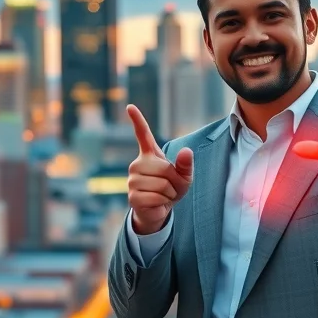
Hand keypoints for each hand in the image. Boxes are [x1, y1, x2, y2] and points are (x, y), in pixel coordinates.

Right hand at [126, 105, 193, 234]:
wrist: (158, 211)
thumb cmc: (170, 189)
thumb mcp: (184, 177)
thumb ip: (186, 164)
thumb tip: (186, 151)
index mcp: (149, 155)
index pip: (143, 135)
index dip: (137, 120)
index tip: (130, 106)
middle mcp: (137, 164)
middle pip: (164, 169)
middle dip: (174, 181)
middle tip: (170, 188)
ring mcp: (132, 180)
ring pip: (162, 184)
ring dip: (170, 194)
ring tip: (163, 195)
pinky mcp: (132, 196)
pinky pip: (156, 197)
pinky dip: (163, 203)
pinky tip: (157, 203)